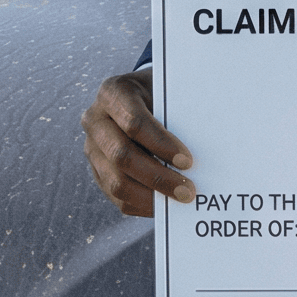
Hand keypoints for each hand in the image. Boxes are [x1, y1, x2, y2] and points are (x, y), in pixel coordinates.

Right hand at [83, 70, 195, 217]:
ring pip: (116, 182)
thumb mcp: (167, 92)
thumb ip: (178, 113)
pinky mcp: (97, 171)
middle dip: (158, 177)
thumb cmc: (161, 95)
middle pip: (122, 156)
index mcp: (112, 93)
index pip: (134, 123)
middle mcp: (95, 120)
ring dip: (151, 196)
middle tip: (188, 191)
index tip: (187, 161)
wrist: (140, 98)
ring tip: (179, 199)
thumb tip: (205, 145)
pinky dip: (143, 204)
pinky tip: (166, 204)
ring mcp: (92, 148)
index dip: (161, 144)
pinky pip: (117, 197)